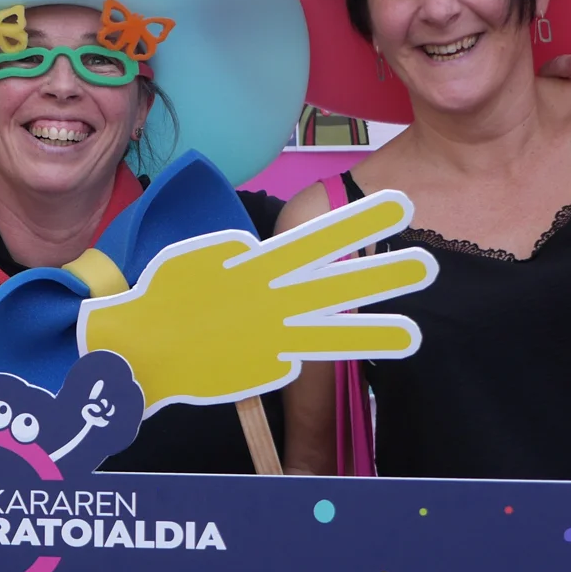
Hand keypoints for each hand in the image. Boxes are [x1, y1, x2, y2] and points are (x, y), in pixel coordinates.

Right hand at [77, 190, 436, 408]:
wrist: (142, 348)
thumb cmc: (166, 293)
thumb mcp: (203, 259)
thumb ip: (240, 256)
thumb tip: (260, 255)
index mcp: (258, 266)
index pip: (321, 239)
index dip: (364, 222)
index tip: (402, 203)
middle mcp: (274, 301)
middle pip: (339, 284)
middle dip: (384, 275)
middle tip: (428, 265)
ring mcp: (273, 337)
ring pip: (334, 334)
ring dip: (375, 332)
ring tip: (415, 335)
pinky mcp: (268, 367)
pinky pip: (300, 355)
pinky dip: (316, 350)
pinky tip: (326, 349)